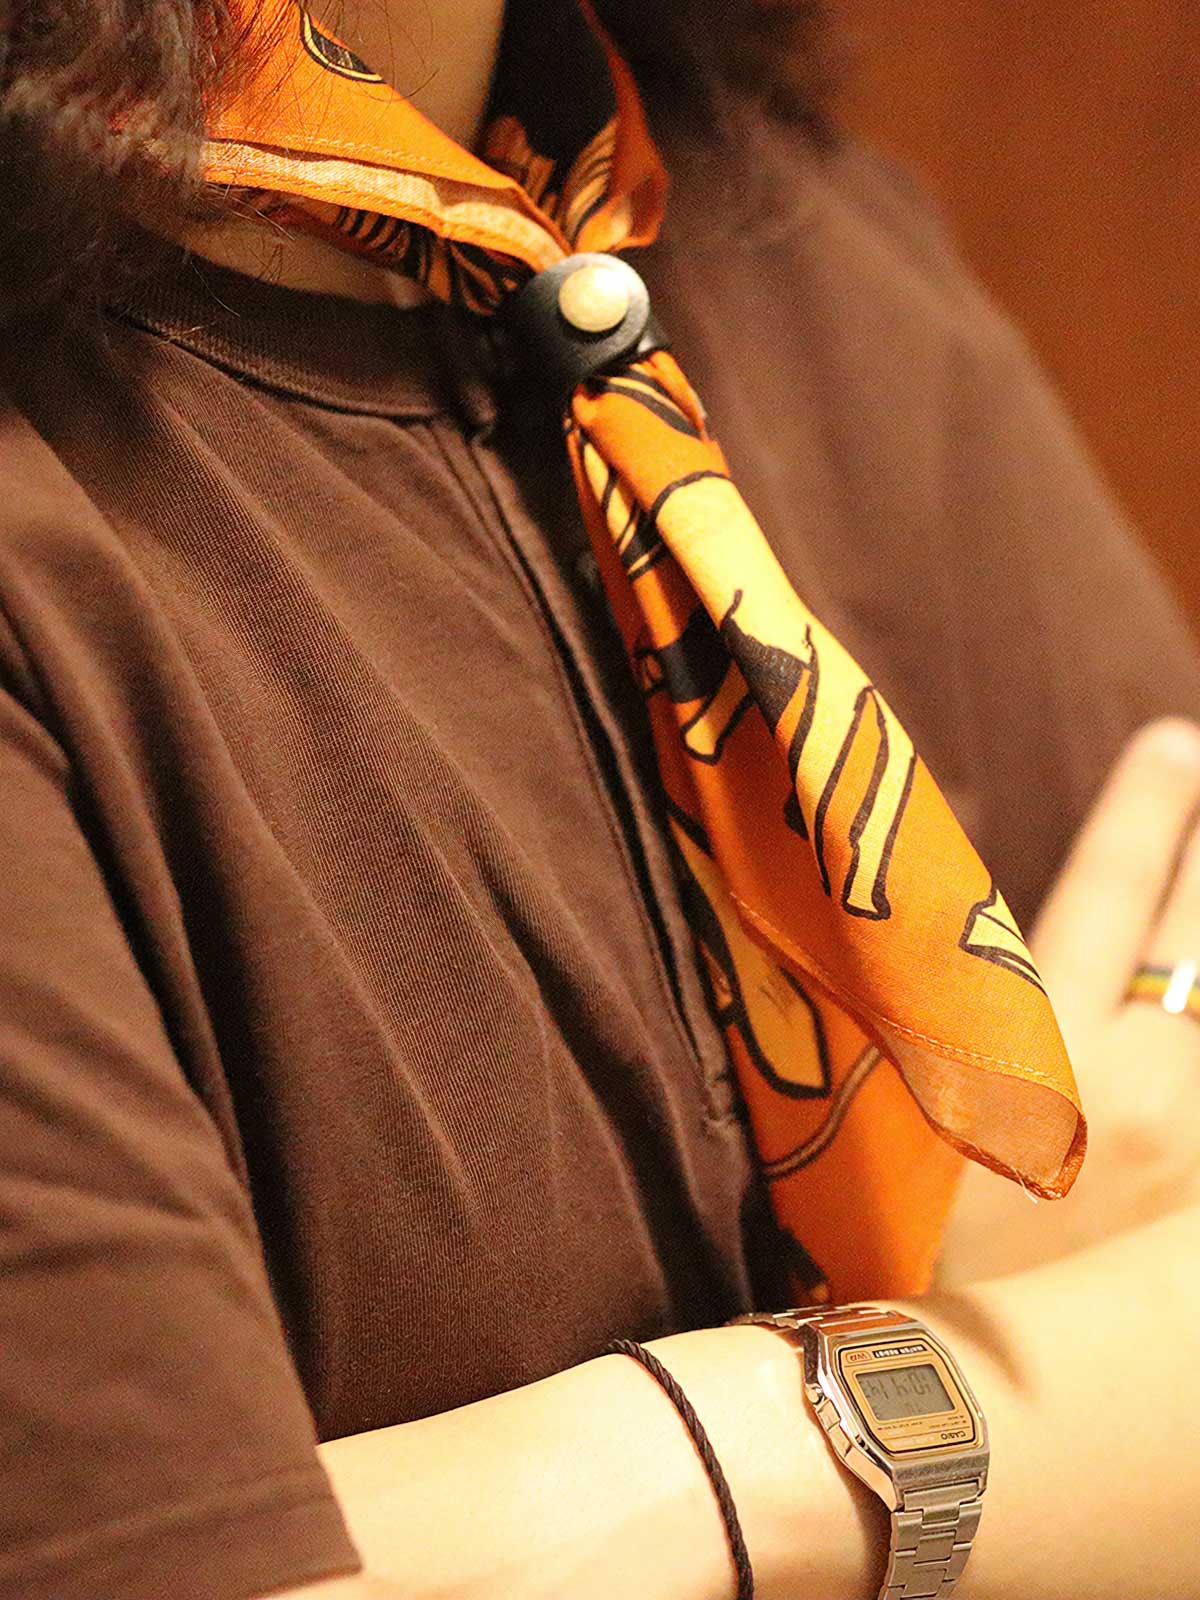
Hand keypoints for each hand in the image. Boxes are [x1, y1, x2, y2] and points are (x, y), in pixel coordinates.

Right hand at [938, 717, 1199, 1286]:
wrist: (934, 1414)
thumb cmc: (894, 1259)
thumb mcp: (907, 1124)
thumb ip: (969, 1041)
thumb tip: (1018, 976)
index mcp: (1029, 1047)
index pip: (1106, 891)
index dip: (1145, 811)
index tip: (1177, 741)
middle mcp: (1131, 1086)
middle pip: (1198, 941)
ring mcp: (1188, 1156)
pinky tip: (1196, 1046)